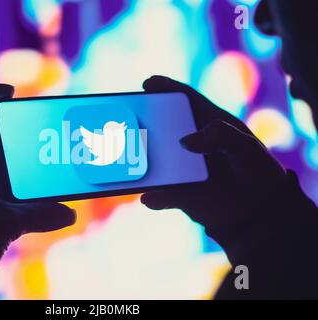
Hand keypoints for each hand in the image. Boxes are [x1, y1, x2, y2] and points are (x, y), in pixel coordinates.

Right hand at [140, 76, 289, 253]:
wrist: (259, 214)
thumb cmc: (258, 174)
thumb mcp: (247, 150)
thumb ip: (223, 137)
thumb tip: (186, 141)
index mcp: (210, 126)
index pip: (186, 101)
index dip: (167, 89)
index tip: (148, 84)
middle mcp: (192, 145)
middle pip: (162, 129)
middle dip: (143, 122)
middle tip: (126, 119)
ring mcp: (183, 170)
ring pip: (155, 162)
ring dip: (140, 161)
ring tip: (127, 157)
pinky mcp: (180, 195)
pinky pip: (162, 195)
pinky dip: (154, 197)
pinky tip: (149, 197)